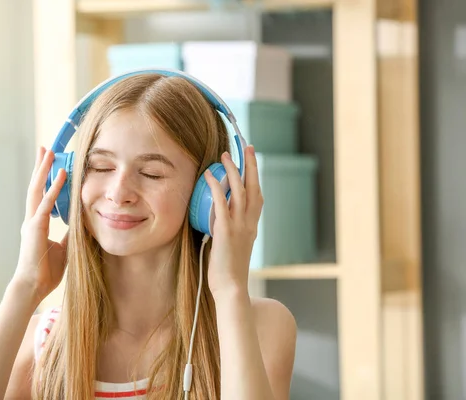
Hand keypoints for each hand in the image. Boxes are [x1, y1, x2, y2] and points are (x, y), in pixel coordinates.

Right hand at [13, 146, 68, 302]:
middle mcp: (32, 219)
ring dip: (43, 170)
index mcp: (37, 223)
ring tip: (49, 153)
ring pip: (37, 190)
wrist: (33, 286)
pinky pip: (45, 204)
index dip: (45, 179)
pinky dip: (53, 188)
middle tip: (44, 149)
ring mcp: (32, 222)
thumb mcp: (64, 247)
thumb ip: (70, 233)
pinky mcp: (35, 228)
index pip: (41, 195)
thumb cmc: (46, 270)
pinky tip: (60, 175)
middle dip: (40, 167)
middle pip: (35, 187)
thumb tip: (81, 222)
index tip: (51, 164)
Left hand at [204, 145, 262, 298]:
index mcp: (252, 226)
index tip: (251, 161)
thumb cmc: (228, 271)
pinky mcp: (225, 230)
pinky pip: (222, 203)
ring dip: (232, 170)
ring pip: (240, 191)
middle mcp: (249, 223)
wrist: (230, 288)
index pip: (258, 196)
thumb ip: (227, 230)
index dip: (255, 177)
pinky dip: (217, 187)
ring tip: (224, 156)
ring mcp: (239, 226)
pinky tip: (210, 176)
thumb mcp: (232, 246)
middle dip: (250, 165)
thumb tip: (217, 218)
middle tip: (246, 147)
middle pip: (253, 187)